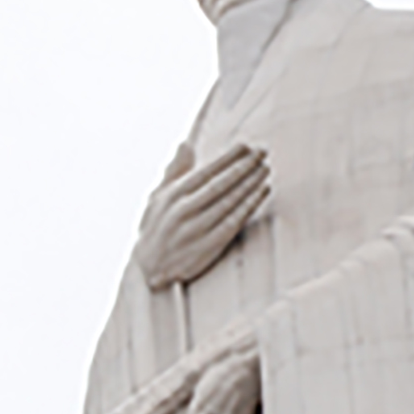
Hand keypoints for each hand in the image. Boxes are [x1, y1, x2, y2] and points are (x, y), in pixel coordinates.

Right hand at [137, 140, 268, 289]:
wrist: (148, 269)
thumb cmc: (155, 228)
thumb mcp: (156, 197)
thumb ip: (174, 170)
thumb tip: (185, 144)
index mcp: (173, 195)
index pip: (206, 171)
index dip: (228, 157)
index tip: (246, 146)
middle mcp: (184, 211)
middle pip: (220, 184)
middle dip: (244, 166)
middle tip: (263, 152)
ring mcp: (196, 230)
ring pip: (230, 201)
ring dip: (251, 183)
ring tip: (265, 168)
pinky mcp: (208, 247)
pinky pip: (234, 222)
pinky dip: (250, 205)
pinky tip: (262, 192)